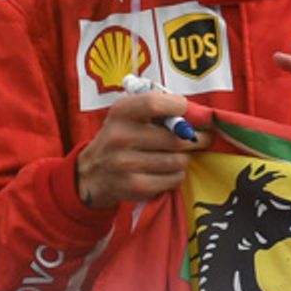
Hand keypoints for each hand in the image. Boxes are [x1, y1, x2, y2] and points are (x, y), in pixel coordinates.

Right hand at [74, 88, 209, 207]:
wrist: (92, 174)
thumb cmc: (121, 138)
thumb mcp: (128, 115)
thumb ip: (158, 108)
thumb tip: (198, 116)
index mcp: (120, 112)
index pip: (154, 103)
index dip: (178, 106)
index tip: (184, 111)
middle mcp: (120, 137)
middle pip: (176, 138)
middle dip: (192, 140)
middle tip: (195, 139)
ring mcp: (126, 164)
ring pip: (178, 160)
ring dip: (181, 159)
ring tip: (171, 157)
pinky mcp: (135, 186)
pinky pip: (174, 179)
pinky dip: (175, 176)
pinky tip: (163, 172)